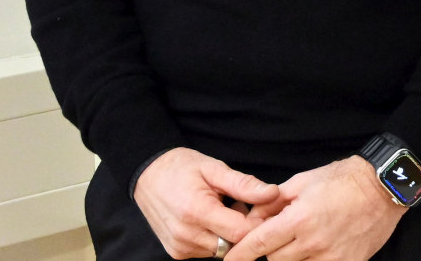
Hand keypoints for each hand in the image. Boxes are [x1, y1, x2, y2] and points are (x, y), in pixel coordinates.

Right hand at [132, 148, 279, 258]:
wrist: (147, 176)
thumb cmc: (182, 168)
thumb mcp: (215, 168)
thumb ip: (244, 184)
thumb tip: (273, 193)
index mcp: (197, 211)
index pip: (240, 232)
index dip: (258, 222)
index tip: (263, 208)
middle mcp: (186, 235)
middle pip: (232, 245)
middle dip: (244, 229)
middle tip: (242, 205)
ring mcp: (179, 247)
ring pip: (221, 250)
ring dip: (229, 235)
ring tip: (225, 209)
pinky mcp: (176, 253)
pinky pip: (207, 252)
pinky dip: (216, 239)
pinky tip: (213, 219)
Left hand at [224, 155, 405, 260]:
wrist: (384, 186)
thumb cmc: (343, 179)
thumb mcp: (303, 181)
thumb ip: (273, 202)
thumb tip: (251, 218)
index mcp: (299, 218)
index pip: (258, 244)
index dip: (239, 254)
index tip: (228, 260)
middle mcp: (312, 242)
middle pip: (273, 259)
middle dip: (269, 249)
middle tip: (279, 234)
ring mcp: (331, 256)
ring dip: (289, 256)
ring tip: (300, 238)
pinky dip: (310, 260)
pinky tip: (315, 247)